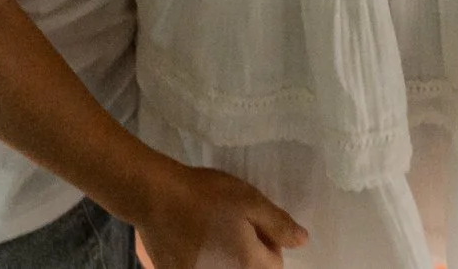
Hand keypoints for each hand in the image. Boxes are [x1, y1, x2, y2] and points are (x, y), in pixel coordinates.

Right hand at [132, 163, 306, 268]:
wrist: (154, 198)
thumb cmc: (206, 196)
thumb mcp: (250, 201)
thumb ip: (278, 224)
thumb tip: (303, 241)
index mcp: (248, 263)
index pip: (275, 265)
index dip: (269, 242)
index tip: (253, 223)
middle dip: (248, 253)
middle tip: (232, 225)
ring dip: (225, 257)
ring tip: (211, 232)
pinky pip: (203, 268)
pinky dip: (202, 260)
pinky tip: (192, 240)